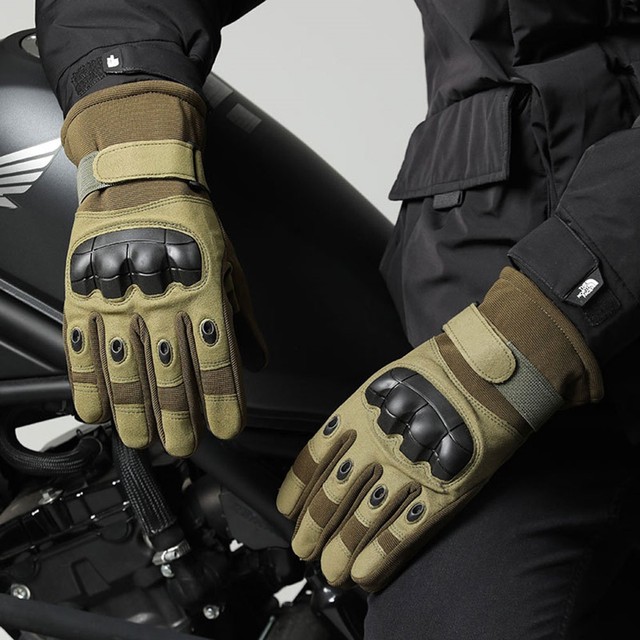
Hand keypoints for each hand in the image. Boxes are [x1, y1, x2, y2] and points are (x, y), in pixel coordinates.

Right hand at [62, 81, 265, 456]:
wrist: (142, 179)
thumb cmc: (191, 224)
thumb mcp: (230, 266)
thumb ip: (243, 318)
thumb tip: (257, 361)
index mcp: (204, 294)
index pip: (216, 359)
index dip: (222, 399)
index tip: (227, 428)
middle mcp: (162, 302)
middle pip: (170, 373)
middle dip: (177, 417)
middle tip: (182, 446)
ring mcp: (119, 299)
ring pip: (125, 368)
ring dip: (133, 411)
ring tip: (140, 441)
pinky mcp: (85, 293)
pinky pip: (82, 344)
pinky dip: (86, 380)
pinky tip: (94, 410)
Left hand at [277, 268, 601, 590]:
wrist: (485, 374)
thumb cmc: (437, 373)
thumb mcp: (385, 383)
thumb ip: (361, 414)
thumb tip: (342, 443)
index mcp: (357, 414)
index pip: (314, 458)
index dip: (298, 489)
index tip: (288, 509)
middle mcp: (374, 445)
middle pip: (332, 495)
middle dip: (314, 528)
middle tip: (304, 549)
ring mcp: (405, 471)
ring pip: (362, 519)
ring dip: (342, 550)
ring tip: (332, 571)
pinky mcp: (438, 492)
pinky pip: (402, 531)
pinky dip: (380, 555)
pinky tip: (365, 574)